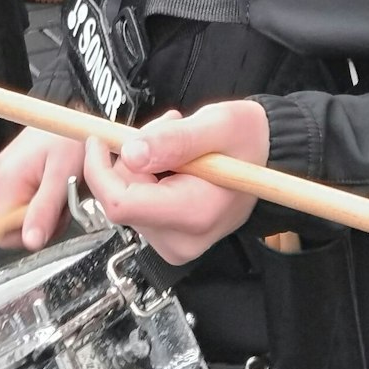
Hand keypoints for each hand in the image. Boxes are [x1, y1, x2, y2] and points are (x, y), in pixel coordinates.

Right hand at [0, 128, 88, 249]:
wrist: (71, 114)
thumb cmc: (69, 137)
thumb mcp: (64, 175)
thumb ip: (45, 210)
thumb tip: (31, 243)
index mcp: (5, 181)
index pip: (6, 235)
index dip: (34, 232)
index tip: (55, 215)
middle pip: (13, 227)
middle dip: (42, 220)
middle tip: (64, 199)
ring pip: (19, 216)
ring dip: (43, 210)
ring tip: (61, 188)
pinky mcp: (7, 176)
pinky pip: (20, 203)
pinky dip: (39, 200)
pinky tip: (53, 185)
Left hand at [80, 101, 270, 264]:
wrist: (270, 160)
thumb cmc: (249, 140)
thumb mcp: (217, 124)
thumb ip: (174, 139)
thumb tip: (130, 152)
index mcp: (194, 214)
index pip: (121, 204)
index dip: (100, 170)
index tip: (99, 139)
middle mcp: (182, 239)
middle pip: (123, 198)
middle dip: (133, 159)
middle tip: (168, 129)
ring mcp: (176, 244)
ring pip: (129, 199)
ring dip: (143, 165)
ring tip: (180, 144)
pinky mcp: (170, 239)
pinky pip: (140, 205)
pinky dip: (149, 178)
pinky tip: (177, 163)